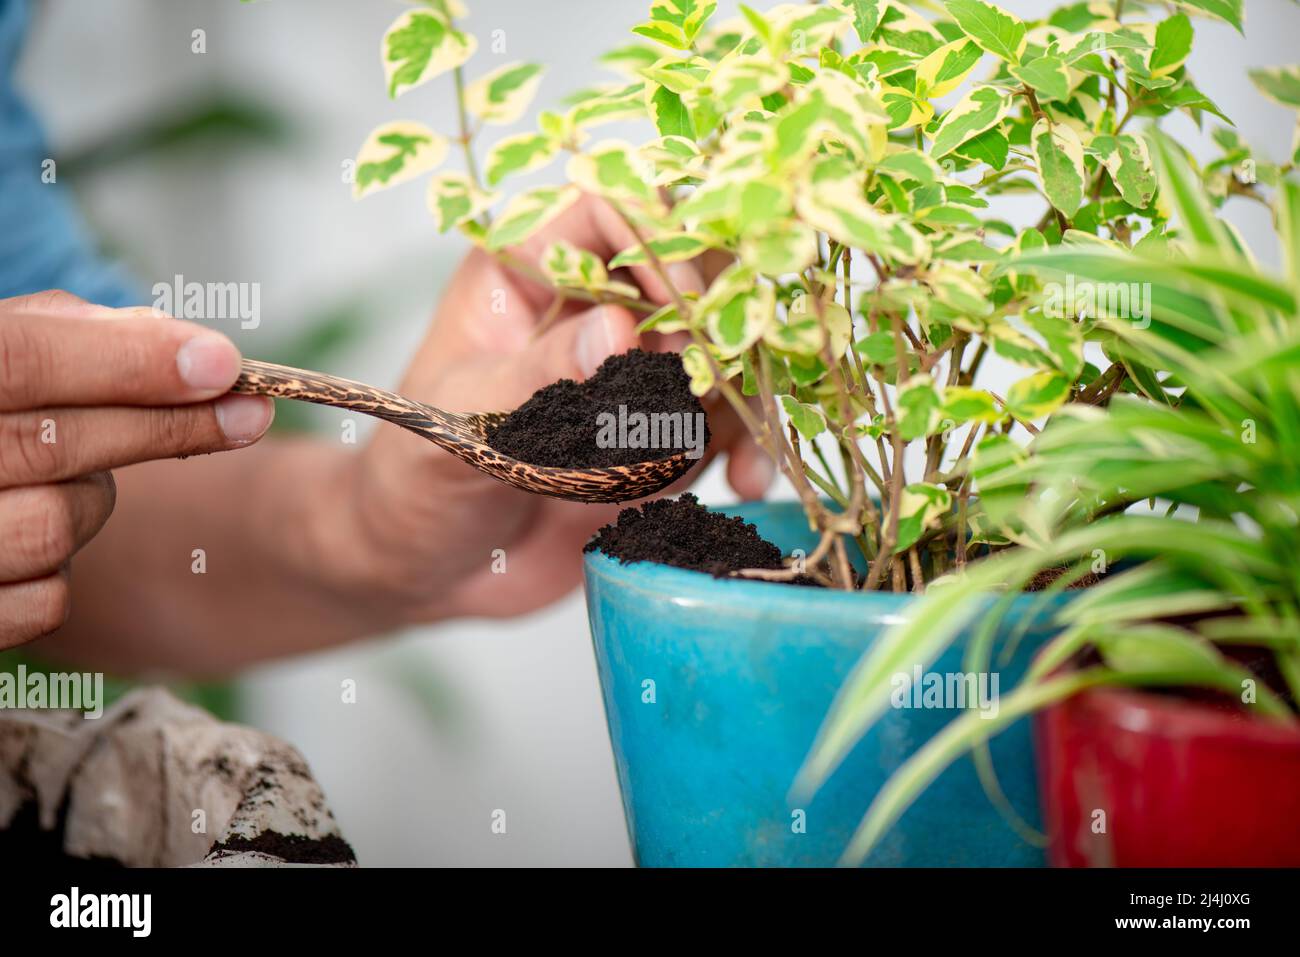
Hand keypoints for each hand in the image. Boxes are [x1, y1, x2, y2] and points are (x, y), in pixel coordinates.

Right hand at [0, 290, 272, 647]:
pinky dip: (59, 574)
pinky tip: (32, 538)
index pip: (23, 361)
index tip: (223, 363)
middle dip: (167, 426)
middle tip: (250, 413)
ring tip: (65, 477)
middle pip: (55, 446)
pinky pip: (45, 603)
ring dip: (90, 501)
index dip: (127, 361)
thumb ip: (68, 335)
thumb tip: (187, 351)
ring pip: (56, 527)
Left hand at [322, 196, 770, 622]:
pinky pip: (723, 419)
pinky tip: (748, 482)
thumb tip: (621, 331)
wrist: (426, 569)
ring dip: (742, 395)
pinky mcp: (657, 430)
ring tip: (742, 457)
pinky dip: (748, 446)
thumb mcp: (460, 425)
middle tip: (723, 385)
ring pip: (719, 347)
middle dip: (719, 325)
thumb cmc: (411, 483)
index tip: (683, 308)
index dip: (658, 241)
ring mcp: (631, 371)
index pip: (609, 211)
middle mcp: (588, 308)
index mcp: (524, 272)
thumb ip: (539, 376)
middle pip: (688, 271)